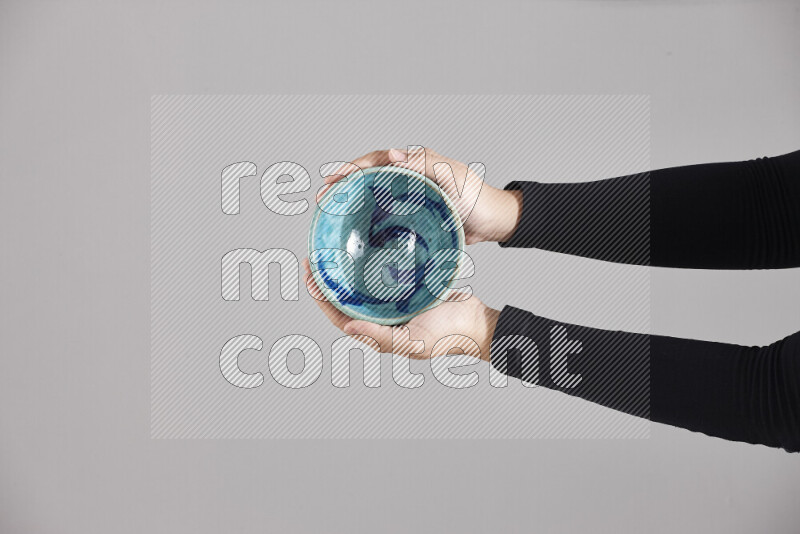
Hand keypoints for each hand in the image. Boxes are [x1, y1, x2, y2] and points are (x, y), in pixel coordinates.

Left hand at [303, 259, 500, 360]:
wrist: (478, 322)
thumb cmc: (448, 335)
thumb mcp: (414, 340)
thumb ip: (381, 337)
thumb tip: (348, 328)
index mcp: (378, 333)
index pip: (339, 316)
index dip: (321, 298)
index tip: (309, 276)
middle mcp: (381, 318)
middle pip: (345, 299)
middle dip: (328, 281)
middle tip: (315, 258)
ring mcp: (394, 304)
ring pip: (362, 286)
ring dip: (346, 271)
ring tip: (334, 251)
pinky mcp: (408, 289)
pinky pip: (382, 276)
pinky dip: (370, 263)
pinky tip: (366, 246)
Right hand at [318, 147, 522, 244]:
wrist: (494, 222)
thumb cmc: (475, 196)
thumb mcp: (450, 175)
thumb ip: (423, 163)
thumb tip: (393, 154)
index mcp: (414, 164)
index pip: (376, 161)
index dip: (352, 169)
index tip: (332, 179)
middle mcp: (408, 179)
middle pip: (369, 179)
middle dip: (344, 185)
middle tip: (323, 198)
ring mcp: (409, 199)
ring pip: (375, 198)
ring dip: (353, 203)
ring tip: (332, 213)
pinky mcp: (414, 218)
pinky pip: (387, 217)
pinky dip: (370, 222)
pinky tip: (358, 233)